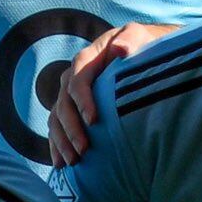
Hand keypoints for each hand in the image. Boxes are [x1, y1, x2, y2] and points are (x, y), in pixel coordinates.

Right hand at [47, 21, 179, 158]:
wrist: (144, 54)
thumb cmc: (145, 46)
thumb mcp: (141, 37)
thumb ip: (131, 39)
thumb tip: (119, 49)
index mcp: (89, 58)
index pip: (78, 78)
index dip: (82, 99)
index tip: (94, 120)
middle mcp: (74, 76)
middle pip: (63, 103)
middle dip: (71, 128)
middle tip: (84, 149)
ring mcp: (70, 95)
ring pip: (57, 118)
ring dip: (62, 141)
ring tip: (74, 161)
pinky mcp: (72, 110)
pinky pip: (57, 128)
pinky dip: (57, 146)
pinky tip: (62, 164)